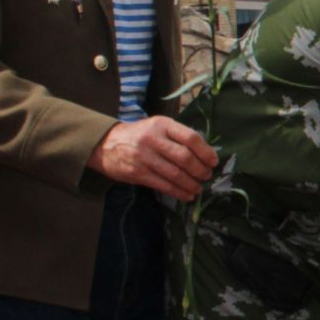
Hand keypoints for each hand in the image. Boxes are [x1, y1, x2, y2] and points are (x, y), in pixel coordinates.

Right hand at [89, 116, 218, 201]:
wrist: (105, 144)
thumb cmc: (140, 135)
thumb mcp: (158, 126)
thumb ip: (178, 136)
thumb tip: (205, 153)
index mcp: (162, 125)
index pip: (190, 137)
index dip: (206, 152)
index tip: (213, 161)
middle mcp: (153, 139)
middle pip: (184, 157)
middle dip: (200, 170)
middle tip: (207, 176)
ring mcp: (144, 157)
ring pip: (175, 174)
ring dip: (191, 184)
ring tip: (199, 188)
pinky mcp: (137, 173)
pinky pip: (163, 185)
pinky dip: (178, 192)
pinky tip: (187, 195)